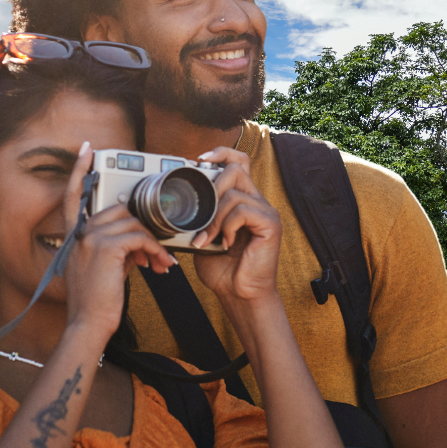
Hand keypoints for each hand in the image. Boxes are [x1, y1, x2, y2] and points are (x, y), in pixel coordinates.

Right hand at [61, 143, 176, 339]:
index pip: (73, 196)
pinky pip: (141, 237)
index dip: (79, 171)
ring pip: (133, 223)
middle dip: (143, 227)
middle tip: (157, 252)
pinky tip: (159, 266)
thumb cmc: (97, 302)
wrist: (88, 325)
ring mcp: (91, 239)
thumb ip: (116, 247)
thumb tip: (140, 240)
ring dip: (153, 243)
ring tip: (160, 264)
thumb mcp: (103, 268)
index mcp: (74, 236)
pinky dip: (155, 250)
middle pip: (119, 209)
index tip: (87, 149)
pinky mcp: (107, 248)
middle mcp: (79, 233)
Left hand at [191, 147, 281, 307]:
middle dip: (211, 188)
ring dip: (213, 217)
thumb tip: (175, 203)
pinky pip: (242, 210)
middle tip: (200, 216)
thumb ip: (198, 217)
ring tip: (207, 239)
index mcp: (243, 200)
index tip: (200, 159)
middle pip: (236, 168)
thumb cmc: (222, 269)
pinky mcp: (271, 224)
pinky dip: (226, 226)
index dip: (222, 153)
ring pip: (234, 192)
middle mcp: (257, 201)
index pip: (239, 161)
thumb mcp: (203, 236)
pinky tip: (225, 244)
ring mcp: (266, 211)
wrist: (238, 294)